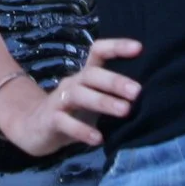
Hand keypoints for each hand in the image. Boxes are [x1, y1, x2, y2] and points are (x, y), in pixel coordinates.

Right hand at [0, 37, 141, 155]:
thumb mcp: (93, 102)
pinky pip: (65, 123)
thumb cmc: (72, 114)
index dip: (116, 47)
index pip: (98, 51)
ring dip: (103, 102)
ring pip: (79, 96)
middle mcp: (72, 83)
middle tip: (138, 91)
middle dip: (115, 81)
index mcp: (85, 76)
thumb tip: (152, 94)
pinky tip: (98, 138)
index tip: (139, 48)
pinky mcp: (50, 120)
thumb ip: (113, 96)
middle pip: (92, 75)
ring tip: (125, 111)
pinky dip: (82, 130)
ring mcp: (59, 101)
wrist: (33, 128)